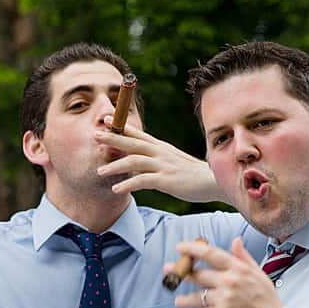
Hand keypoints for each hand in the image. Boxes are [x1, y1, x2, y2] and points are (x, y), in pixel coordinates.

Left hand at [94, 123, 225, 202]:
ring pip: (134, 161)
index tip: (106, 118)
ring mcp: (163, 165)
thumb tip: (138, 165)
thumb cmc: (192, 174)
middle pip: (132, 142)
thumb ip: (155, 161)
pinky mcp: (166, 180)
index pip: (138, 133)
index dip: (121, 126)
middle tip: (95, 135)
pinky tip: (116, 189)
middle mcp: (160, 153)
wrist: (213, 181)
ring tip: (99, 171)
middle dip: (113, 138)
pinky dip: (128, 184)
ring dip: (115, 165)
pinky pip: (142, 181)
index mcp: (161, 147)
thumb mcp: (172, 162)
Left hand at [170, 237, 281, 307]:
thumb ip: (244, 258)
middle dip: (181, 273)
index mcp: (238, 268)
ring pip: (196, 296)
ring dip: (185, 300)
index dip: (192, 248)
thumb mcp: (260, 275)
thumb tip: (235, 241)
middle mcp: (229, 281)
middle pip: (198, 274)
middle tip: (168, 271)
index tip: (180, 247)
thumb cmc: (268, 302)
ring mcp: (224, 299)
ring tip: (178, 302)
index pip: (210, 253)